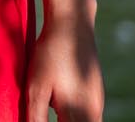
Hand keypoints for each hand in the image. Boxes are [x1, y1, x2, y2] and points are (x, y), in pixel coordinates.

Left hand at [24, 0, 102, 121]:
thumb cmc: (50, 54)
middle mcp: (94, 110)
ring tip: (54, 107)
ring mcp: (98, 100)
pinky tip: (59, 106)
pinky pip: (89, 114)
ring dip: (70, 120)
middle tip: (50, 110)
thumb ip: (37, 116)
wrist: (73, 23)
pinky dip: (75, 116)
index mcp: (80, 113)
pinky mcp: (96, 91)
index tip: (45, 120)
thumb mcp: (36, 86)